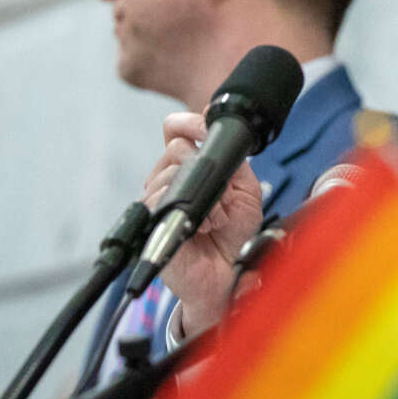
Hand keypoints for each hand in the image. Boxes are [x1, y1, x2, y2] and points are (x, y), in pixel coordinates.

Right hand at [142, 112, 263, 335]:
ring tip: (217, 217)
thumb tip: (219, 137)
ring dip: (205, 194)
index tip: (207, 127)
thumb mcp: (246, 192)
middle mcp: (169, 180)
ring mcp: (158, 200)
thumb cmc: (232, 235)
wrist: (226, 275)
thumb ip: (235, 163)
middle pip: (175, 147)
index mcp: (190, 169)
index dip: (190, 123)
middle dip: (206, 169)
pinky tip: (205, 225)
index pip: (176, 130)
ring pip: (170, 170)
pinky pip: (161, 197)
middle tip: (224, 197)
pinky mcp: (151, 220)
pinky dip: (192, 208)